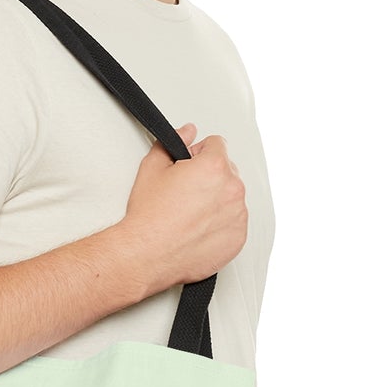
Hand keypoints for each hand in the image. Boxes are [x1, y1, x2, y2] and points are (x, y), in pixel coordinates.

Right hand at [121, 121, 247, 293]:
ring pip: (232, 196)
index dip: (198, 153)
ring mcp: (238, 215)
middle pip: (228, 170)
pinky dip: (221, 223)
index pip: (217, 144)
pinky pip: (235, 222)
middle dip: (210, 176)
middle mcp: (232, 189)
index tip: (188, 167)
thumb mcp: (152, 167)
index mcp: (214, 167)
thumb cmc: (149, 217)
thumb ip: (175, 141)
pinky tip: (198, 228)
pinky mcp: (238, 238)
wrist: (147, 254)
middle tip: (185, 193)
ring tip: (190, 213)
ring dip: (217, 200)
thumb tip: (188, 132)